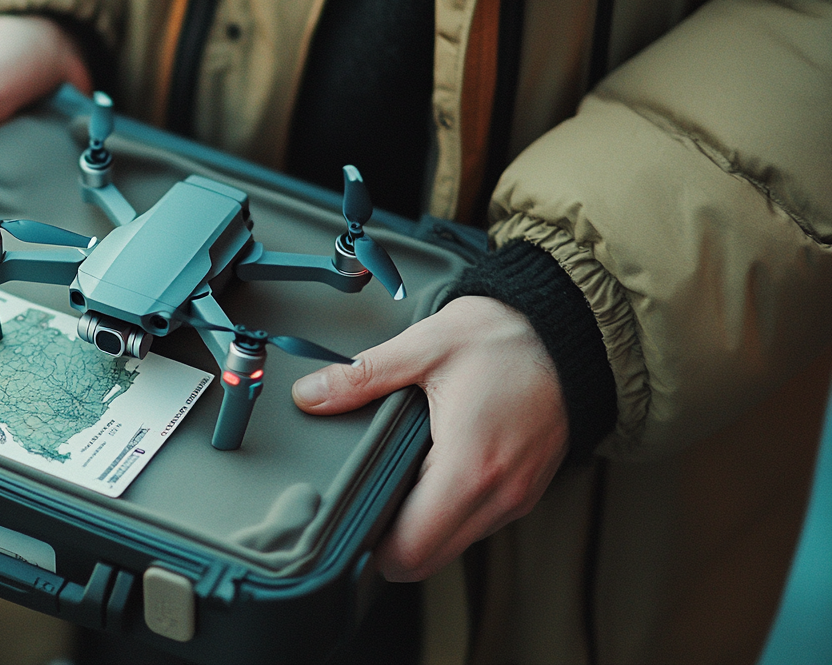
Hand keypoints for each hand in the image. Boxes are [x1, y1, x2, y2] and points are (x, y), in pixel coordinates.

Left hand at [292, 296, 569, 581]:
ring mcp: (519, 497)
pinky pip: (479, 521)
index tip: (348, 521)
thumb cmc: (508, 336)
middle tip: (363, 499)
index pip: (413, 551)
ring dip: (423, 524)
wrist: (574, 330)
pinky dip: (450, 509)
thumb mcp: (426, 346)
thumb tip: (312, 393)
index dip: (372, 548)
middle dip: (391, 540)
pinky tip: (433, 468)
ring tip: (399, 476)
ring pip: (455, 543)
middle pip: (431, 558)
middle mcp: (500, 495)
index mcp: (471, 467)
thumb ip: (362, 376)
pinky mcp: (528, 489)